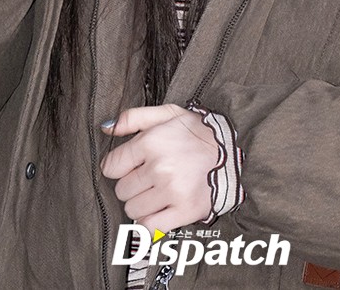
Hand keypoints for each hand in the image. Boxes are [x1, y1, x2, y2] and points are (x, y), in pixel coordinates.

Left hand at [100, 104, 216, 233]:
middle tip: (148, 177)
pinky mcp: (184, 210)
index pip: (111, 167)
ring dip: (141, 203)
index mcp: (151, 142)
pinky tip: (159, 209)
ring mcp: (171, 191)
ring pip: (132, 209)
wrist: (232, 151)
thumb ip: (133, 117)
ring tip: (157, 192)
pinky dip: (149, 221)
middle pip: (122, 189)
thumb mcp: (167, 113)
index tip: (130, 166)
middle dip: (132, 184)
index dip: (118, 167)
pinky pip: (149, 226)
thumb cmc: (198, 132)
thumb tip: (106, 127)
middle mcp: (159, 167)